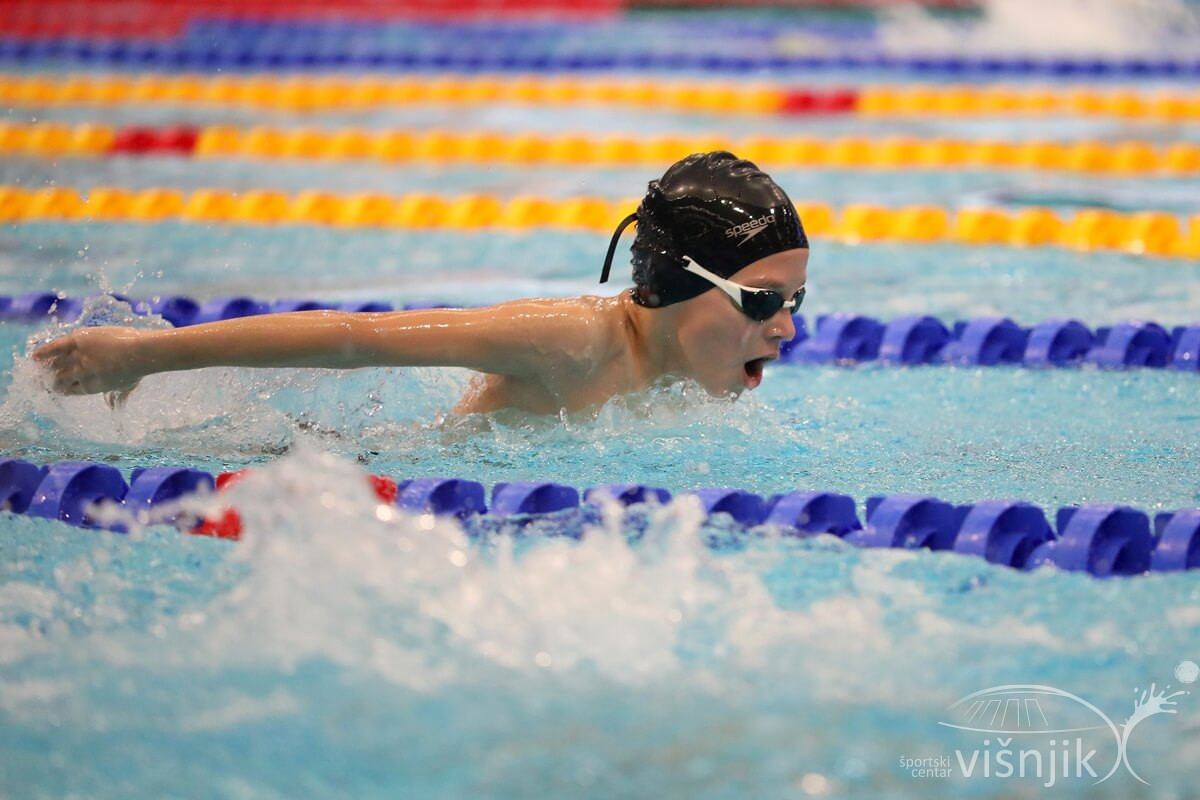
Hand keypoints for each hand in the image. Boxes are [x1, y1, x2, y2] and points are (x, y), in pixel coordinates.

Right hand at [32, 326, 147, 395]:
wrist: (139, 353)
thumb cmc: (137, 370)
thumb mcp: (127, 388)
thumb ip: (118, 398)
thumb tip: (116, 408)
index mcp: (90, 387)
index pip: (69, 390)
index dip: (61, 389)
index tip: (55, 389)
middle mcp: (80, 375)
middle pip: (58, 379)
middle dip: (47, 381)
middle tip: (37, 381)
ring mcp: (77, 357)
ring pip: (55, 364)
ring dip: (44, 367)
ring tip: (35, 368)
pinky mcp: (77, 342)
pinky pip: (55, 347)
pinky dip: (44, 352)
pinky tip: (35, 356)